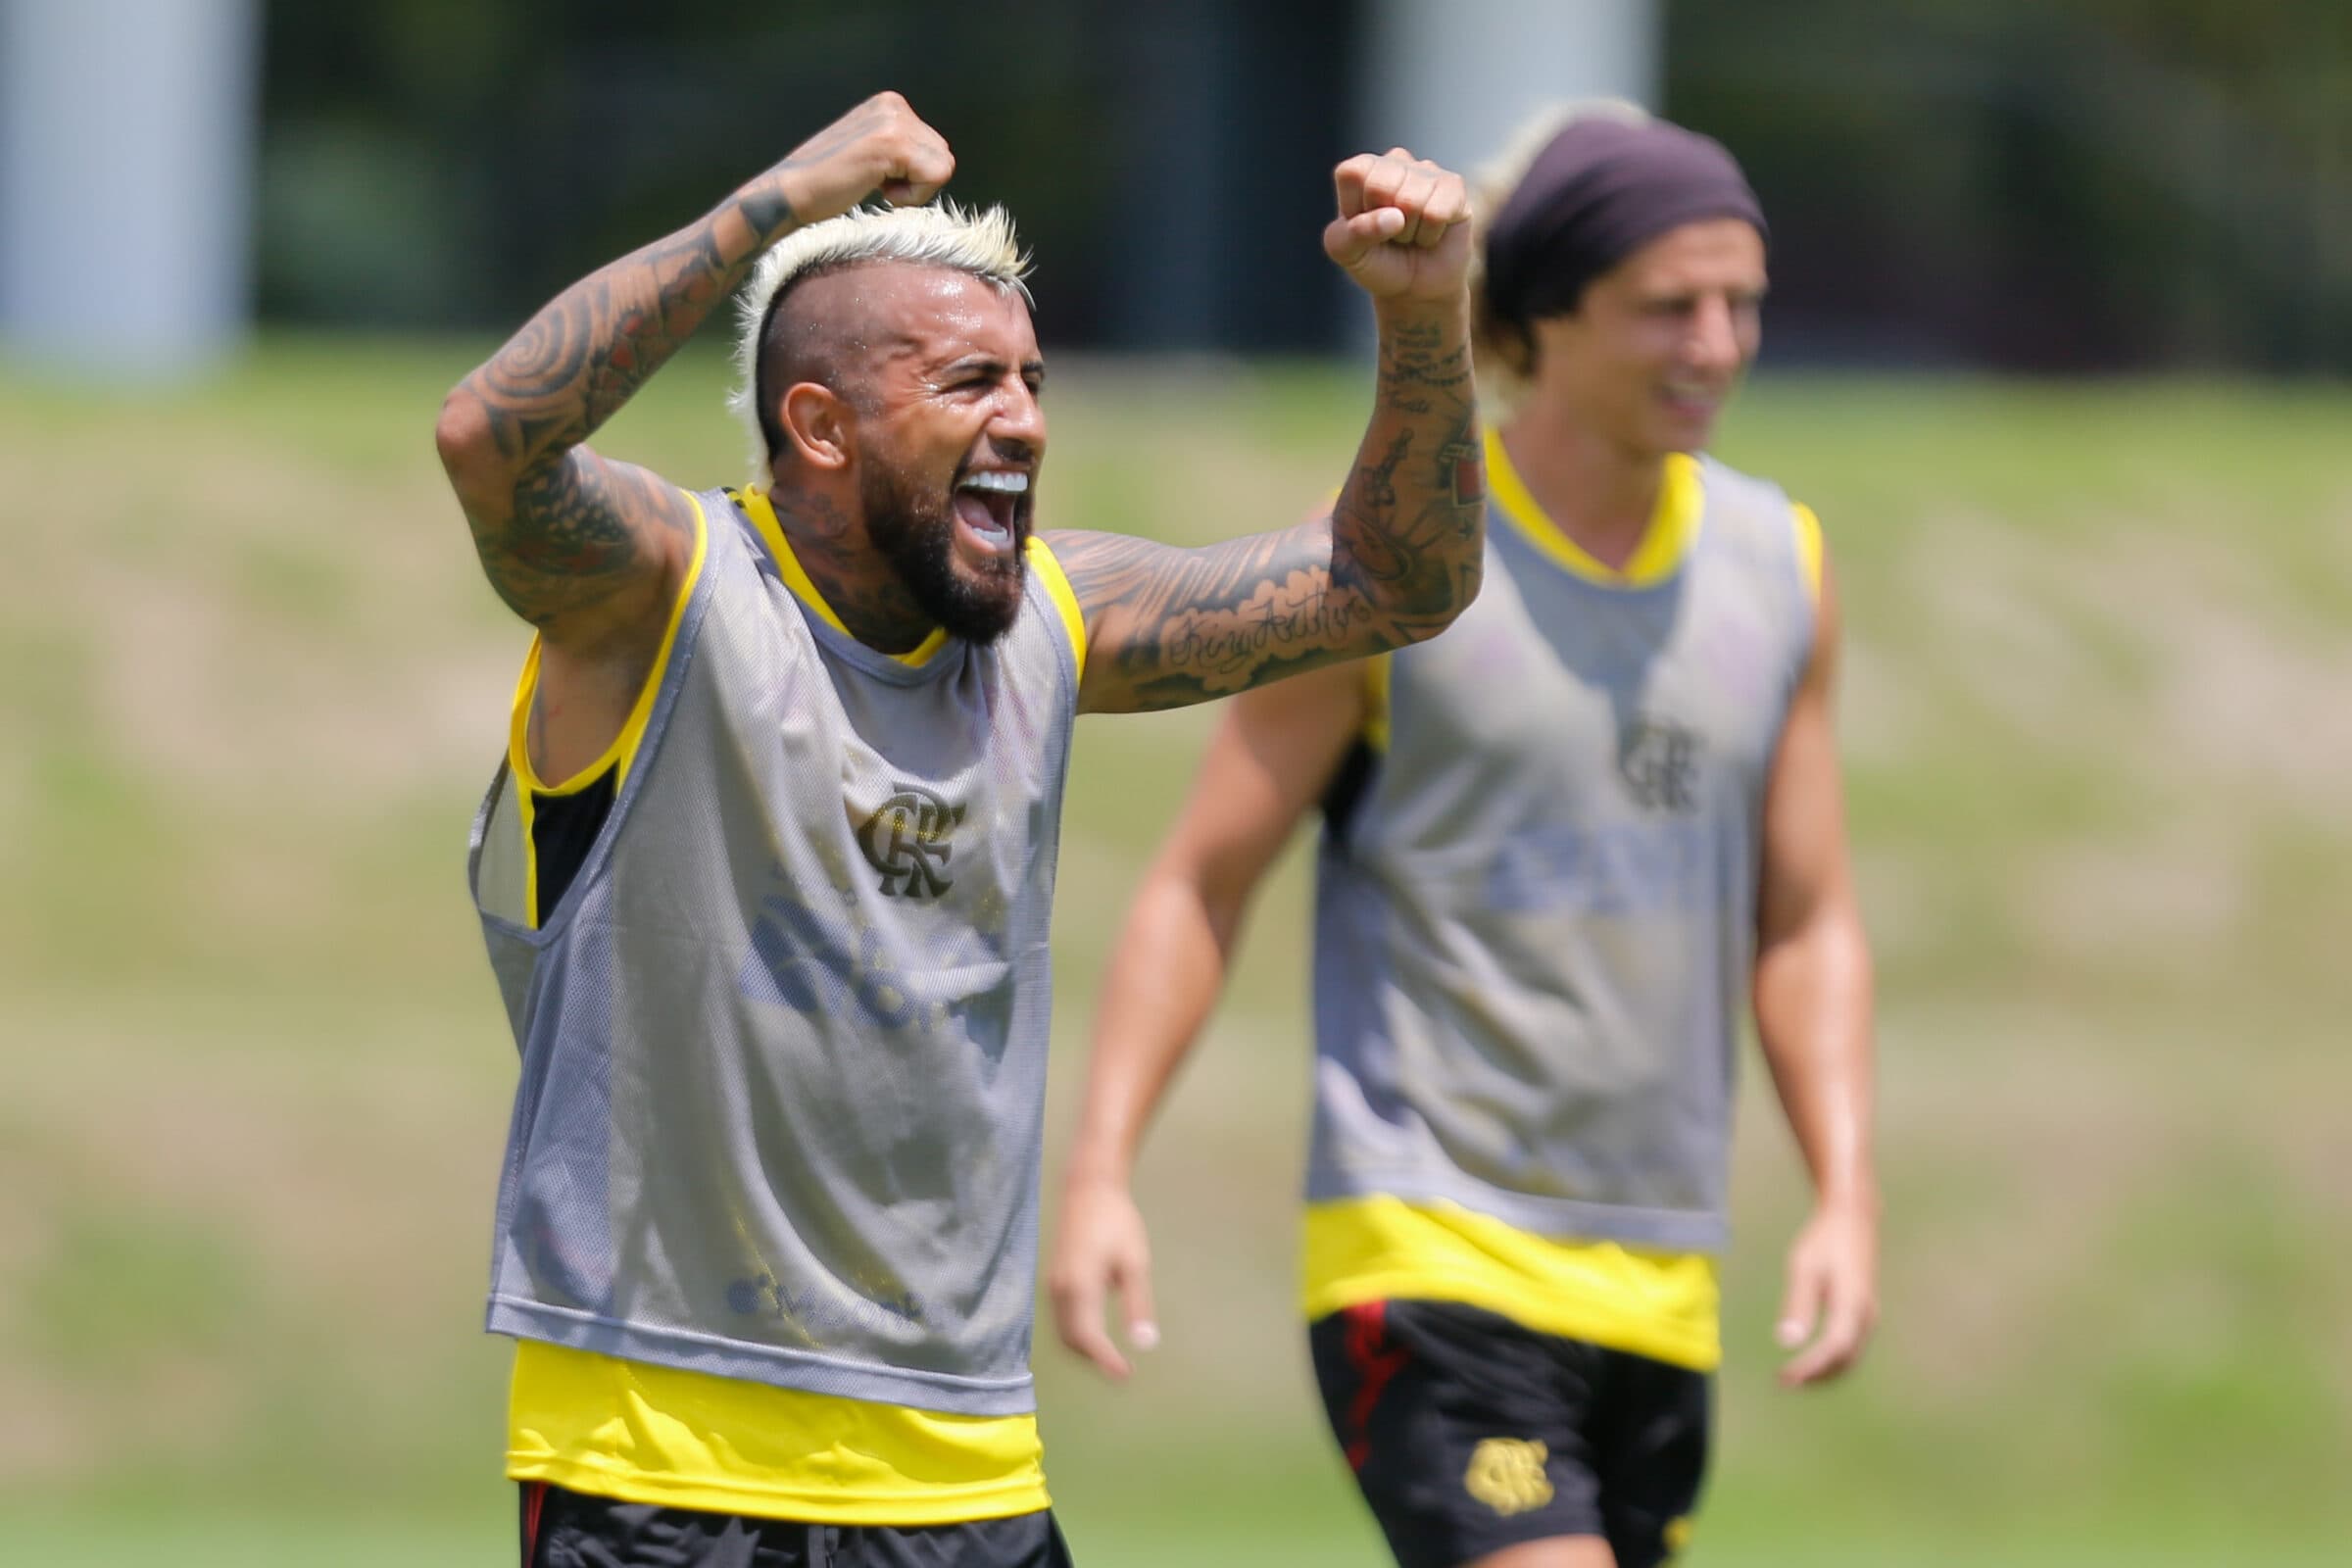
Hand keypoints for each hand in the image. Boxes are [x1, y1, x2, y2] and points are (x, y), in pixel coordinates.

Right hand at [774, 91, 954, 223]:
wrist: (790, 192)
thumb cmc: (826, 183)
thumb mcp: (869, 151)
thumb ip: (899, 147)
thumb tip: (938, 163)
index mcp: (890, 104)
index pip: (935, 148)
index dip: (912, 175)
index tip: (876, 176)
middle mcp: (894, 105)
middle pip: (943, 157)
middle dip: (916, 182)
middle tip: (876, 183)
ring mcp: (894, 122)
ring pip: (942, 168)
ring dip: (913, 190)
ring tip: (875, 184)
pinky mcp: (893, 144)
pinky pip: (934, 178)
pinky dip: (910, 197)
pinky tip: (878, 190)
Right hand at [1047, 1177, 1159, 1380]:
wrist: (1088, 1188)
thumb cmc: (1117, 1221)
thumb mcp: (1135, 1262)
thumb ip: (1138, 1304)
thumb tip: (1146, 1344)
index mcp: (1080, 1287)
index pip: (1089, 1337)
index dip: (1106, 1361)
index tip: (1126, 1375)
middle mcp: (1060, 1290)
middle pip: (1072, 1340)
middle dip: (1095, 1358)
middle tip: (1123, 1368)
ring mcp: (1053, 1284)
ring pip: (1064, 1331)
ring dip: (1086, 1348)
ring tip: (1113, 1355)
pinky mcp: (1055, 1279)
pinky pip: (1062, 1318)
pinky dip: (1078, 1332)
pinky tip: (1098, 1331)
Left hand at [1324, 148, 1473, 304]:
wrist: (1415, 287)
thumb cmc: (1377, 262)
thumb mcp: (1347, 253)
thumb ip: (1354, 233)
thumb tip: (1395, 216)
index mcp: (1362, 169)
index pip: (1352, 174)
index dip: (1354, 208)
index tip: (1361, 225)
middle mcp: (1395, 161)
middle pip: (1381, 186)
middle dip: (1384, 224)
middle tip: (1391, 233)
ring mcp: (1427, 170)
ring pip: (1411, 201)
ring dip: (1409, 232)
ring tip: (1410, 234)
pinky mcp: (1454, 186)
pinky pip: (1436, 213)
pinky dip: (1430, 234)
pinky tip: (1430, 233)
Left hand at [1776, 1199, 1878, 1386]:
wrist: (1852, 1220)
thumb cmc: (1824, 1241)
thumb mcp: (1804, 1268)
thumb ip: (1798, 1305)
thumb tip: (1787, 1342)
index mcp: (1852, 1305)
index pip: (1834, 1348)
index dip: (1811, 1367)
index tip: (1786, 1377)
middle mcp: (1865, 1316)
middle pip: (1845, 1361)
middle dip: (1816, 1376)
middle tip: (1783, 1383)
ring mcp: (1868, 1316)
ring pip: (1850, 1358)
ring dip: (1823, 1372)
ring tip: (1792, 1377)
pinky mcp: (1863, 1314)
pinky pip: (1850, 1347)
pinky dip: (1830, 1360)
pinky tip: (1808, 1360)